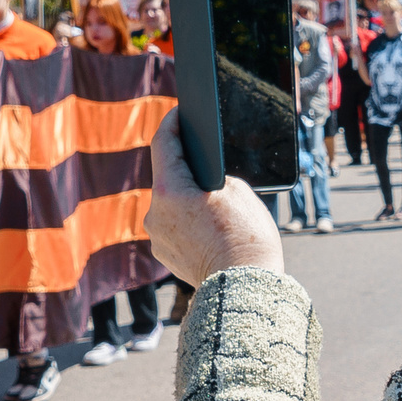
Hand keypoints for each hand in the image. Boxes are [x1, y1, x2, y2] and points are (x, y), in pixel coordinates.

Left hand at [144, 111, 283, 286]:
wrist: (245, 286)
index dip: (172, 124)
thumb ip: (212, 175)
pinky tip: (208, 224)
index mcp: (169, 191)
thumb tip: (200, 179)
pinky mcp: (164, 254)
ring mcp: (157, 237)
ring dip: (187, 197)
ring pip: (170, 203)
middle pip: (166, 176)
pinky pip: (173, 226)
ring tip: (212, 199)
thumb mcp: (237, 190)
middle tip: (205, 159)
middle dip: (185, 167)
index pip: (163, 144)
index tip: (178, 114)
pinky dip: (187, 221)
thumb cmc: (246, 238)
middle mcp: (154, 214)